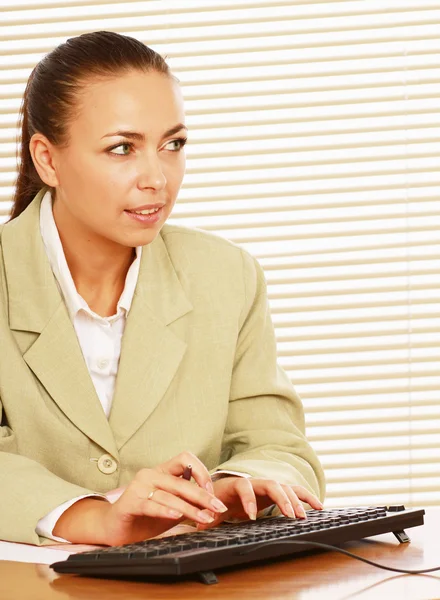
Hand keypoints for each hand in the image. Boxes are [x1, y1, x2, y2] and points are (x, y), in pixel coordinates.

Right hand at [53, 452, 227, 544]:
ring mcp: (138, 487)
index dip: (202, 472)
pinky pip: (151, 505)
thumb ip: (187, 501)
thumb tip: (212, 503)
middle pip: (181, 481)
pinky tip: (176, 517)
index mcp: (161, 471)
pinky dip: (165, 511)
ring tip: (205, 518)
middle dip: (203, 495)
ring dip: (190, 508)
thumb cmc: (144, 516)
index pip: (185, 459)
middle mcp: (150, 475)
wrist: (113, 528)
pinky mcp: (130, 503)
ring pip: (170, 495)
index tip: (212, 491)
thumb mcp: (170, 507)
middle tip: (218, 507)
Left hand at [196, 476, 322, 529]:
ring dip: (296, 500)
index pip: (243, 486)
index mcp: (234, 484)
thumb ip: (204, 516)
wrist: (219, 492)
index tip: (252, 516)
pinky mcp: (275, 492)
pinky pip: (294, 492)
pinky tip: (319, 507)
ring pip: (284, 487)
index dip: (249, 499)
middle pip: (270, 484)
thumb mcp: (206, 509)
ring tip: (304, 516)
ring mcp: (266, 486)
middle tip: (289, 515)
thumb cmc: (213, 501)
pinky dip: (306, 497)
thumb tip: (202, 523)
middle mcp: (253, 482)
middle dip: (281, 499)